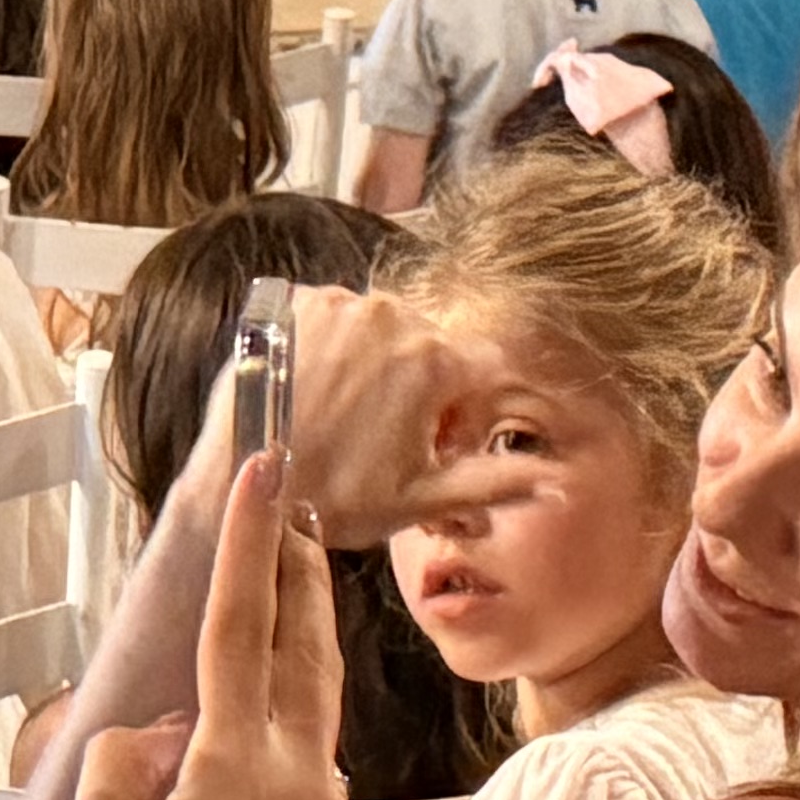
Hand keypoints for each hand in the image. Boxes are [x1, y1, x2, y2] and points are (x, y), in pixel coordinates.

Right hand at [64, 457, 362, 799]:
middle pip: (307, 652)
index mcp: (230, 771)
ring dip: (283, 684)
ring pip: (308, 729)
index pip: (241, 627)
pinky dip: (275, 782)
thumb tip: (163, 732)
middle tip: (295, 513)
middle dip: (299, 575)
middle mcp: (300, 784)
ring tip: (247, 668)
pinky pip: (309, 798)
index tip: (268, 469)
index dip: (252, 541)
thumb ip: (121, 768)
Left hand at [274, 281, 533, 547]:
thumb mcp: (423, 498)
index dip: (468, 407)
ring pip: (385, 328)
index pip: (483, 368)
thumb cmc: (336, 497)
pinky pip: (337, 314)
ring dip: (379, 362)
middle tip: (389, 436)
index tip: (440, 439)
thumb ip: (494, 482)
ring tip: (350, 415)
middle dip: (424, 386)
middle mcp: (393, 318)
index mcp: (434, 361)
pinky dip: (336, 343)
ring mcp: (341, 304)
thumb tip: (552, 483)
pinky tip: (319, 388)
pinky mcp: (297, 301)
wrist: (246, 482)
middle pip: (432, 345)